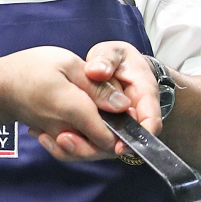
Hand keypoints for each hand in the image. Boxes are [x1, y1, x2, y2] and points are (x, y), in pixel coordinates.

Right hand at [0, 45, 127, 161]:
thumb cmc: (32, 69)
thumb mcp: (68, 64)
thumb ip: (97, 86)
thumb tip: (123, 105)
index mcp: (73, 109)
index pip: (107, 136)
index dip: (126, 132)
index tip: (133, 116)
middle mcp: (66, 130)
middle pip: (100, 150)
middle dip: (118, 140)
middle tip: (124, 117)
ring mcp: (58, 138)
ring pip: (88, 151)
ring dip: (103, 140)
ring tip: (109, 117)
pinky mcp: (54, 139)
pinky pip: (74, 149)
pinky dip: (85, 141)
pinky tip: (90, 123)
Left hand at [43, 41, 164, 161]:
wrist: (114, 66)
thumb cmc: (118, 59)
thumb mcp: (113, 53)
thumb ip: (106, 60)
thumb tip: (97, 72)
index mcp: (144, 95)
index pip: (150, 122)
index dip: (139, 137)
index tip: (118, 146)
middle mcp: (134, 116)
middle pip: (126, 143)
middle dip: (98, 147)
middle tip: (67, 139)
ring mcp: (119, 127)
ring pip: (106, 147)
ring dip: (81, 148)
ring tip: (55, 138)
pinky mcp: (103, 131)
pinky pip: (92, 144)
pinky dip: (73, 144)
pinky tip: (50, 137)